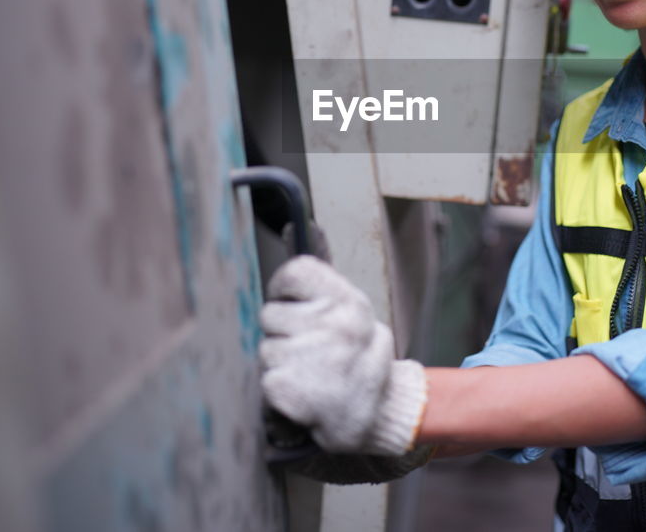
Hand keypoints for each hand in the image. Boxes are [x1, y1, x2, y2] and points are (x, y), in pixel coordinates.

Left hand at [259, 256, 426, 455]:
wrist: (380, 416)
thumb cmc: (363, 363)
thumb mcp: (357, 316)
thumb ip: (324, 288)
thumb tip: (292, 229)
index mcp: (349, 303)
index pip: (296, 271)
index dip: (283, 287)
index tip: (287, 303)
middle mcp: (331, 325)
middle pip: (270, 314)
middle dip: (281, 333)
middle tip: (309, 351)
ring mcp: (309, 357)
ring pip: (265, 349)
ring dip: (279, 363)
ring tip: (309, 373)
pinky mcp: (288, 387)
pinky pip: (265, 378)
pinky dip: (278, 390)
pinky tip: (303, 393)